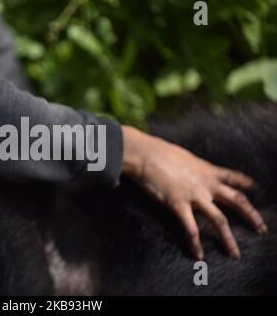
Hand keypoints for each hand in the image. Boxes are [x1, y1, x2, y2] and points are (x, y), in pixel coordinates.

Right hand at [122, 126, 266, 259]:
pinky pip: (191, 229)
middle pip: (237, 201)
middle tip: (261, 229)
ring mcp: (194, 196)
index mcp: (207, 170)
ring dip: (229, 239)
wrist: (146, 154)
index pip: (234, 177)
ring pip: (219, 220)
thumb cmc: (159, 151)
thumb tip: (189, 168)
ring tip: (235, 254)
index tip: (256, 190)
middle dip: (251, 216)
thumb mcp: (183, 156)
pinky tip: (199, 256)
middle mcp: (206, 184)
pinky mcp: (178, 205)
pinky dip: (196, 244)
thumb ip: (191, 166)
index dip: (247, 184)